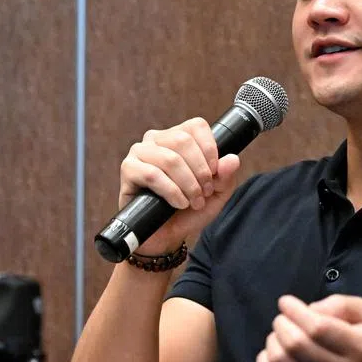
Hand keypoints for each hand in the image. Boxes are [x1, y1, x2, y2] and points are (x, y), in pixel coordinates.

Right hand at [118, 117, 240, 253]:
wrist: (166, 235)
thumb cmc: (188, 211)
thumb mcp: (215, 195)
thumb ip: (226, 176)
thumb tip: (232, 159)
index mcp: (177, 137)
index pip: (196, 126)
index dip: (210, 150)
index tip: (214, 173)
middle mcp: (157, 139)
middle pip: (183, 140)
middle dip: (200, 171)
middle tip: (204, 192)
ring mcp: (140, 153)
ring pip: (170, 159)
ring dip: (187, 184)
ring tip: (193, 201)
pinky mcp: (128, 169)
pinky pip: (151, 174)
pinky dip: (171, 191)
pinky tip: (178, 203)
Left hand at [256, 294, 361, 361]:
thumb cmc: (357, 343)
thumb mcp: (361, 315)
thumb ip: (341, 304)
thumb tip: (312, 309)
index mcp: (359, 349)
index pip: (318, 327)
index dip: (295, 310)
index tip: (286, 303)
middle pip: (295, 344)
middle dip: (281, 323)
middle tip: (282, 319)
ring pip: (279, 361)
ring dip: (272, 340)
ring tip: (280, 335)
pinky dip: (264, 361)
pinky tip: (274, 353)